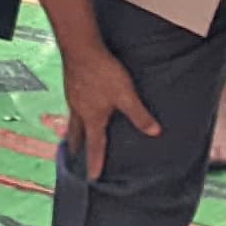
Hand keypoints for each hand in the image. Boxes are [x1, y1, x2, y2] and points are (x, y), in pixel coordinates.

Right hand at [58, 43, 166, 180]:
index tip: (92, 177)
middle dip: (76, 148)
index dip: (95, 162)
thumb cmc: (103, 73)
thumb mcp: (126, 95)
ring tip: (76, 136)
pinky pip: (73, 106)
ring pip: (73, 120)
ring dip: (74, 131)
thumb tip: (155, 132)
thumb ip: (139, 114)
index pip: (94, 145)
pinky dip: (76, 114)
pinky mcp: (71, 85)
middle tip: (74, 158)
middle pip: (76, 135)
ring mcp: (73, 98)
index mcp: (92, 118)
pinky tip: (81, 107)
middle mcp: (79, 111)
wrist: (80, 48)